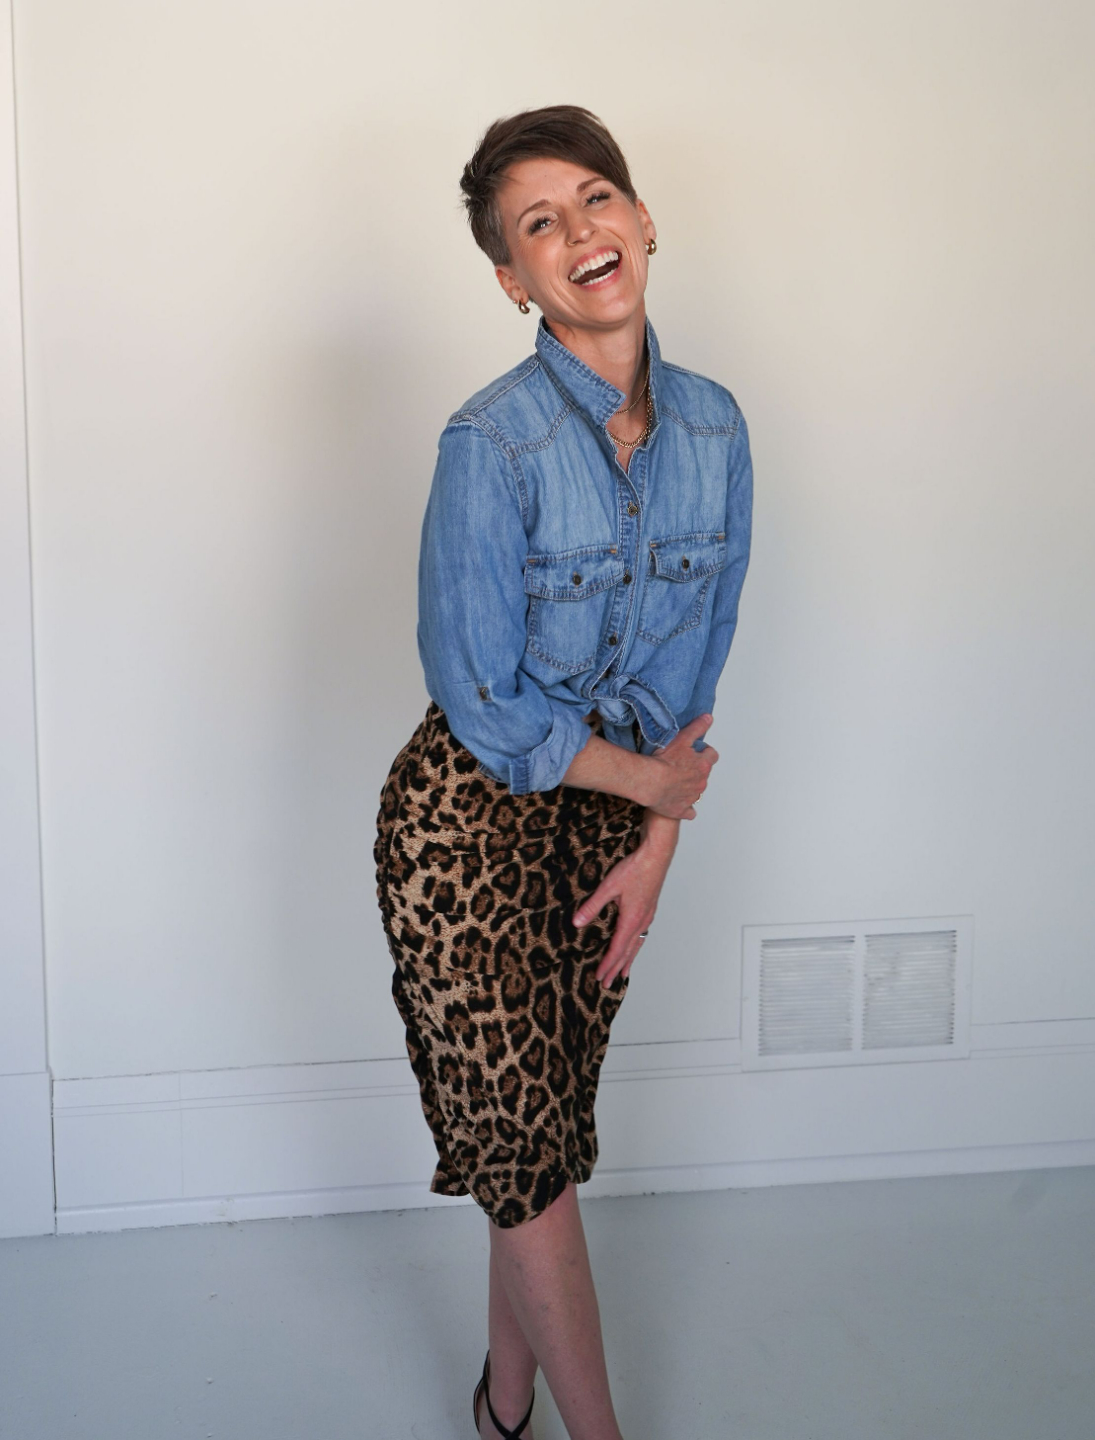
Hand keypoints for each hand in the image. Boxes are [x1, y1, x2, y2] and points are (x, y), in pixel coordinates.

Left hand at [572, 836, 675, 988]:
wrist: (656, 856)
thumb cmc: (635, 869)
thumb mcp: (609, 887)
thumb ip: (592, 906)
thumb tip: (577, 923)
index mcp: (631, 920)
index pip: (617, 949)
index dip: (607, 964)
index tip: (599, 977)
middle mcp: (641, 922)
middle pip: (628, 952)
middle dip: (616, 968)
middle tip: (608, 984)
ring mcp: (647, 917)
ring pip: (637, 945)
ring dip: (628, 960)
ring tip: (623, 973)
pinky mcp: (649, 910)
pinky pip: (642, 936)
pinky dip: (636, 947)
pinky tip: (634, 946)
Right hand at [642, 713, 718, 818]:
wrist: (650, 782)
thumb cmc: (664, 760)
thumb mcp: (681, 738)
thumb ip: (697, 728)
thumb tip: (709, 718)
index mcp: (703, 765)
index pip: (712, 756)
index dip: (705, 753)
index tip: (696, 751)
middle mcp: (701, 783)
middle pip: (704, 775)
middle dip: (696, 770)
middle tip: (681, 765)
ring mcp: (692, 798)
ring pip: (697, 792)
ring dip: (690, 787)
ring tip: (675, 781)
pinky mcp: (682, 810)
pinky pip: (689, 811)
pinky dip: (686, 808)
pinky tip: (680, 804)